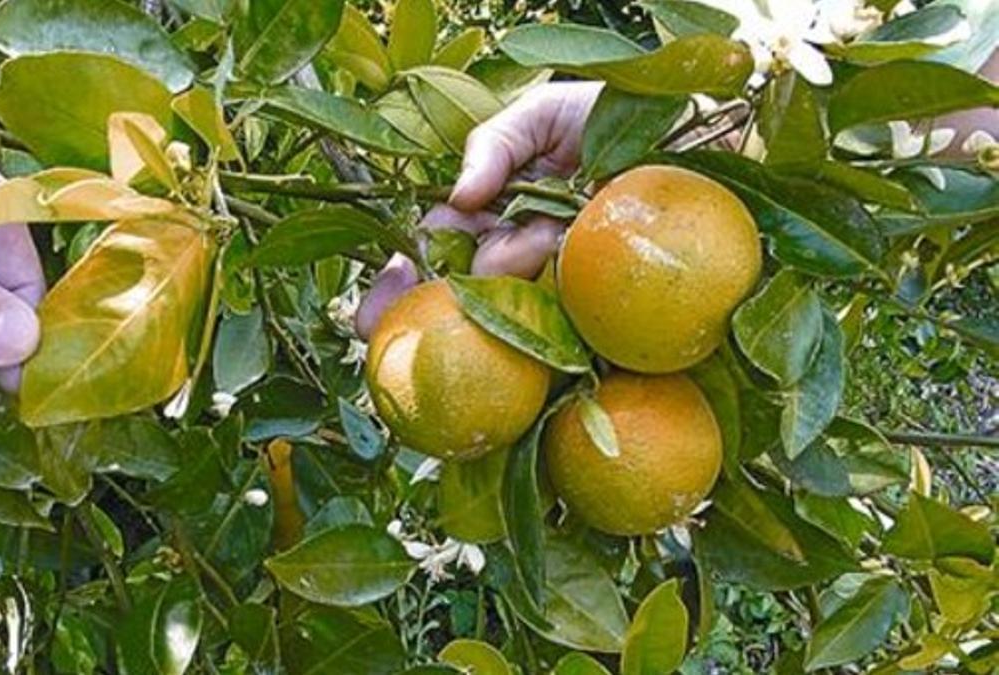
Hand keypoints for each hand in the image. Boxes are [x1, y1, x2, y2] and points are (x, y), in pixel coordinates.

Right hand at [356, 82, 601, 336]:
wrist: (691, 128)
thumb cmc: (612, 112)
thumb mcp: (542, 113)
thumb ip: (494, 143)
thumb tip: (458, 197)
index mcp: (493, 210)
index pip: (436, 248)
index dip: (401, 279)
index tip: (377, 303)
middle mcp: (518, 247)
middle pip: (461, 287)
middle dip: (437, 299)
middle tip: (423, 313)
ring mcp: (556, 272)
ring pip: (510, 294)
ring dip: (513, 270)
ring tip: (549, 232)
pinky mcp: (597, 289)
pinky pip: (565, 305)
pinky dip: (555, 291)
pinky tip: (556, 271)